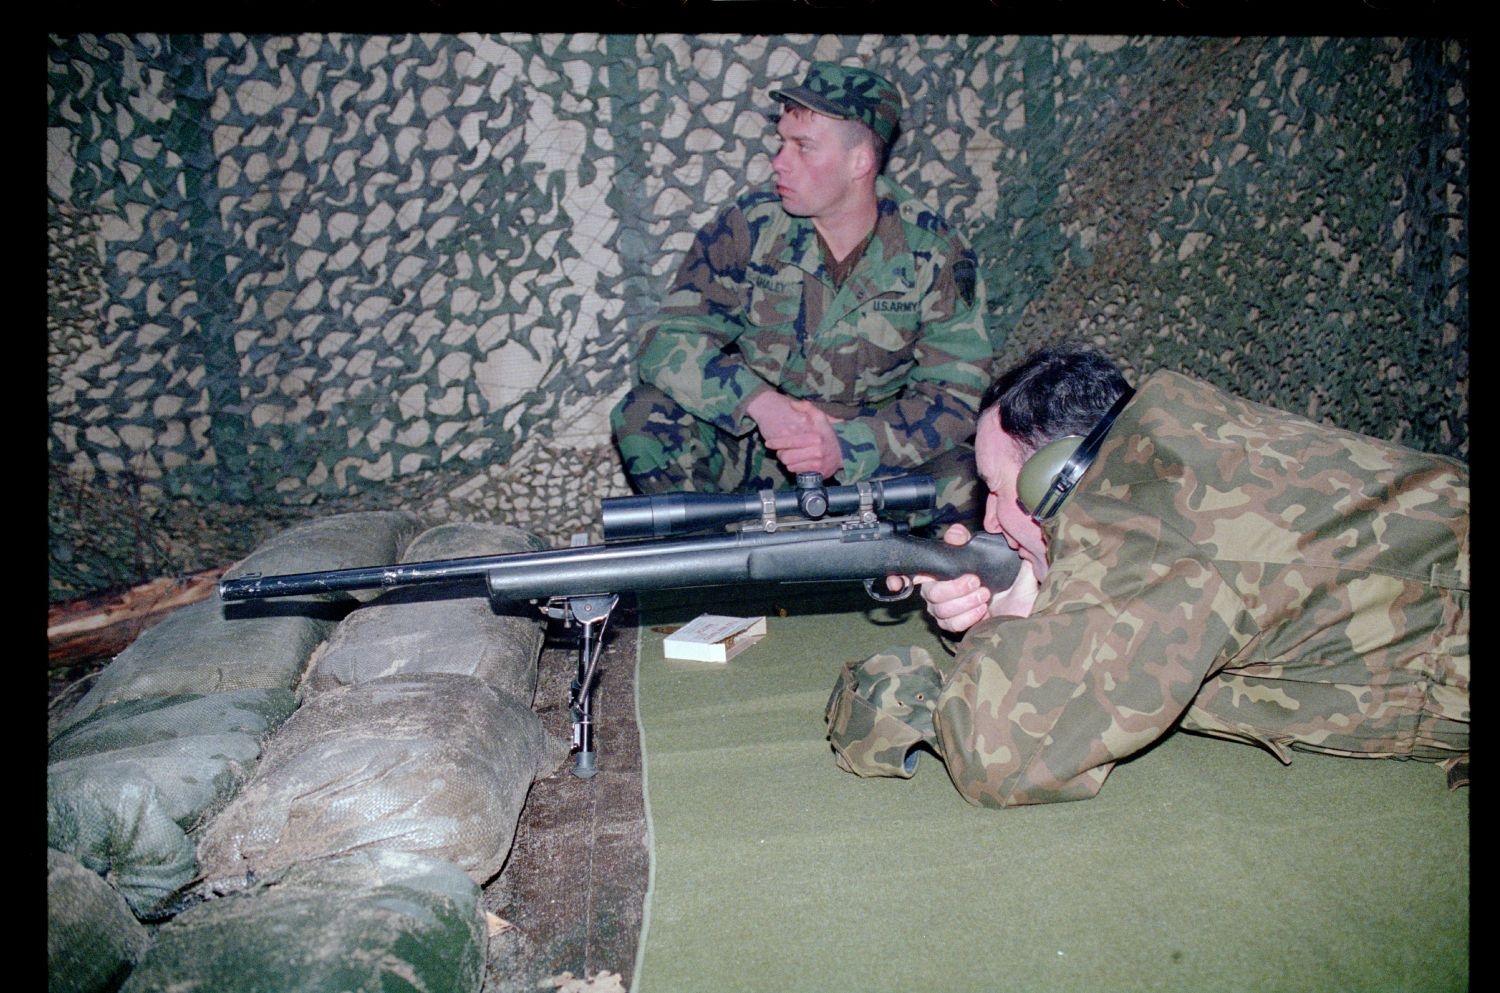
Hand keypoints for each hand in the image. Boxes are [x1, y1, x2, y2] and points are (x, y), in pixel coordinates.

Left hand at [746, 392, 843, 477]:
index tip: (768, 443)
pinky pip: (797, 472)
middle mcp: (816, 451)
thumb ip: (807, 407)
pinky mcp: (818, 473)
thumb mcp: (820, 417)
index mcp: (815, 437)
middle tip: (781, 451)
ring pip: (790, 465)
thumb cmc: (828, 434)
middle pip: (786, 456)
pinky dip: (794, 468)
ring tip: (790, 456)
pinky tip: (798, 462)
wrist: (844, 452)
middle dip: (781, 453)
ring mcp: (817, 464)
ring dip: (787, 461)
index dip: (776, 442)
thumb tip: (792, 404)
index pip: (790, 441)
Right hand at [890, 524, 1041, 633]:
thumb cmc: (1014, 580)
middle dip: (954, 588)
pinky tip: (983, 612)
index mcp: (948, 568)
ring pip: (938, 608)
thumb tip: (955, 535)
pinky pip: (949, 624)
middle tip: (978, 583)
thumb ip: (974, 542)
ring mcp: (947, 608)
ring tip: (985, 598)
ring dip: (965, 603)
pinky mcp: (955, 626)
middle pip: (929, 591)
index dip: (900, 576)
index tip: (898, 581)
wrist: (1029, 607)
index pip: (915, 570)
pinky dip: (967, 618)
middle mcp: (942, 588)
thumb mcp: (999, 554)